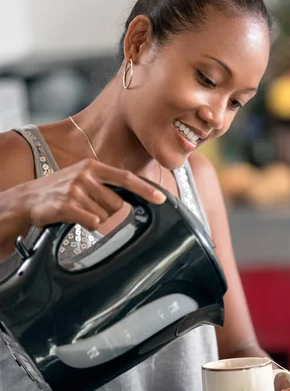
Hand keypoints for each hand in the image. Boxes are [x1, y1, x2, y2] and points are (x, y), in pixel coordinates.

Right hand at [21, 158, 165, 231]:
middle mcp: (86, 175)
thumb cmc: (59, 190)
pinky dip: (87, 224)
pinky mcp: (66, 205)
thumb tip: (132, 196)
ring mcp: (75, 189)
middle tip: (89, 207)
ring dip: (94, 218)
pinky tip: (75, 218)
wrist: (27, 199)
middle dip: (108, 211)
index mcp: (93, 166)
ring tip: (78, 211)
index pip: (126, 178)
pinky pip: (91, 222)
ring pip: (104, 216)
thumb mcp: (83, 178)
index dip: (145, 190)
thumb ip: (105, 183)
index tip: (161, 199)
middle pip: (117, 204)